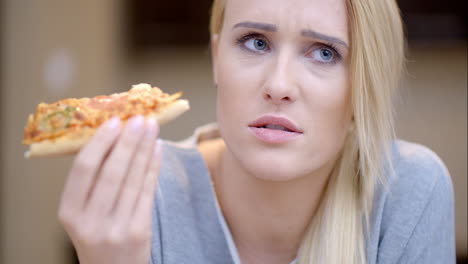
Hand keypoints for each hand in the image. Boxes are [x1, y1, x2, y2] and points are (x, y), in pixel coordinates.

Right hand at [58, 115, 160, 263]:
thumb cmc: (97, 233)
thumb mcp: (82, 213)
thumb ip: (91, 182)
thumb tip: (113, 135)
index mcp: (69, 212)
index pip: (83, 170)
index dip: (100, 143)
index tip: (114, 121)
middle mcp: (90, 221)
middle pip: (112, 172)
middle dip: (128, 142)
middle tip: (140, 118)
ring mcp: (116, 228)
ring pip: (133, 180)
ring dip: (144, 149)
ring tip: (152, 127)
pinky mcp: (139, 232)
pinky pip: (148, 192)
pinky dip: (153, 167)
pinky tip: (157, 149)